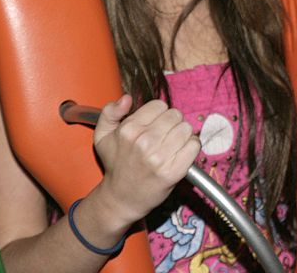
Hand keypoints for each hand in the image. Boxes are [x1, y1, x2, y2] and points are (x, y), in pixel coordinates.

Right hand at [93, 96, 200, 224]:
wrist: (121, 198)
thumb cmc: (115, 165)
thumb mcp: (102, 136)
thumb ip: (110, 112)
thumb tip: (126, 98)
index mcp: (128, 130)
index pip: (160, 105)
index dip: (159, 114)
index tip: (154, 125)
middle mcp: (144, 142)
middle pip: (175, 115)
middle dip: (172, 123)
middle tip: (164, 136)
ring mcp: (159, 157)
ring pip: (187, 129)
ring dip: (182, 135)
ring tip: (171, 145)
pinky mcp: (173, 171)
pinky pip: (194, 146)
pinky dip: (191, 147)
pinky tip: (180, 153)